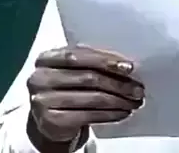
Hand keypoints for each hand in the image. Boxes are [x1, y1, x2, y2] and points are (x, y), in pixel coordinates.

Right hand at [26, 45, 143, 149]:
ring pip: (91, 98)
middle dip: (118, 83)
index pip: (79, 55)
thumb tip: (126, 66)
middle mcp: (40, 78)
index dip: (105, 60)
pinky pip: (88, 116)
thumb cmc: (67, 87)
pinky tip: (123, 112)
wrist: (49, 119)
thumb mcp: (74, 69)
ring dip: (118, 100)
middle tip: (138, 88)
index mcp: (46, 58)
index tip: (129, 67)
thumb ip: (92, 61)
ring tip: (134, 101)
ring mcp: (42, 101)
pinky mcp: (51, 122)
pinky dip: (110, 114)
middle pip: (88, 77)